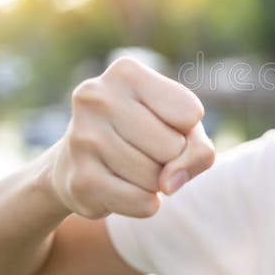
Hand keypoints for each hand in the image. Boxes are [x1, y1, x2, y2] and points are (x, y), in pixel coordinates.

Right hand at [47, 56, 214, 218]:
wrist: (77, 164)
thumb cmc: (142, 136)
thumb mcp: (181, 128)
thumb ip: (198, 149)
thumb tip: (168, 185)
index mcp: (125, 72)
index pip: (190, 113)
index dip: (185, 129)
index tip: (160, 124)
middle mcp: (97, 97)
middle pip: (174, 147)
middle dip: (170, 158)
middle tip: (143, 150)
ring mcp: (83, 138)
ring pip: (157, 178)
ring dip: (154, 182)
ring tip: (129, 167)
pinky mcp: (79, 180)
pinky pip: (142, 203)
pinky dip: (143, 202)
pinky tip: (119, 187)